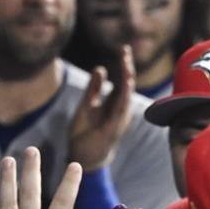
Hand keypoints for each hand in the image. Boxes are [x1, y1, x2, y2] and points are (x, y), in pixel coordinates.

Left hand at [67, 45, 134, 170]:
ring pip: (126, 95)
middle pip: (126, 84)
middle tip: (124, 50)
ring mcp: (118, 119)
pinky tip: (124, 83)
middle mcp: (119, 110)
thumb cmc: (85, 134)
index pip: (121, 80)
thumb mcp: (86, 106)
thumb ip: (93, 89)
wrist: (82, 159)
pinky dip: (123, 96)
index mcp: (112, 104)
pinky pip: (121, 109)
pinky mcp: (114, 128)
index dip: (122, 65)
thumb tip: (100, 68)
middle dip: (126, 67)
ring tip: (125, 62)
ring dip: (126, 79)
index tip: (122, 49)